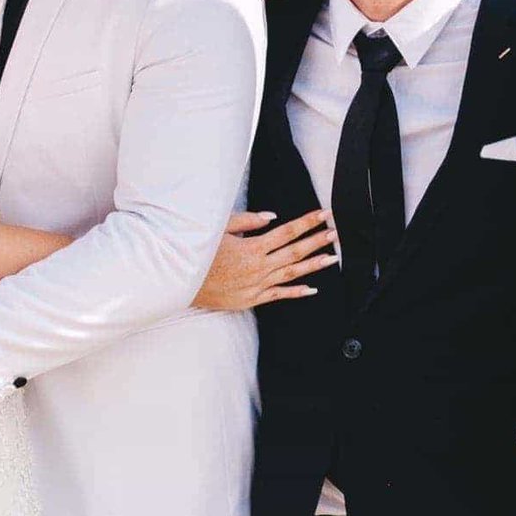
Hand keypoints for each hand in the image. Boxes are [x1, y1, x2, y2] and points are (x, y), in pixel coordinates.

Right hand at [195, 210, 337, 310]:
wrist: (180, 283)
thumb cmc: (197, 252)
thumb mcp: (219, 229)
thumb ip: (247, 221)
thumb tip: (273, 217)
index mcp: (252, 247)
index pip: (287, 232)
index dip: (307, 222)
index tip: (323, 215)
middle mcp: (259, 267)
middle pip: (295, 252)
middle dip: (317, 241)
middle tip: (335, 233)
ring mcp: (257, 285)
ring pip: (292, 274)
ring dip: (313, 265)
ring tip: (332, 258)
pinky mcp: (251, 300)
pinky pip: (279, 295)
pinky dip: (296, 292)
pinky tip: (313, 288)